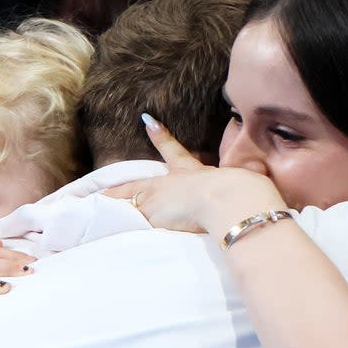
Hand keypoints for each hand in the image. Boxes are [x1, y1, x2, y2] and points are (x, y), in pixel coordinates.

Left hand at [104, 114, 287, 237]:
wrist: (230, 200)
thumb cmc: (242, 191)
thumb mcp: (247, 179)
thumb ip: (251, 175)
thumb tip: (261, 170)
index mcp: (192, 174)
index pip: (174, 152)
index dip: (161, 137)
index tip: (147, 121)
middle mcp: (170, 185)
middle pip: (138, 184)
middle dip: (120, 186)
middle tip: (98, 188)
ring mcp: (157, 201)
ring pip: (125, 203)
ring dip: (107, 207)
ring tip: (86, 210)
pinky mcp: (152, 219)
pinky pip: (123, 222)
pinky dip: (108, 224)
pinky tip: (91, 227)